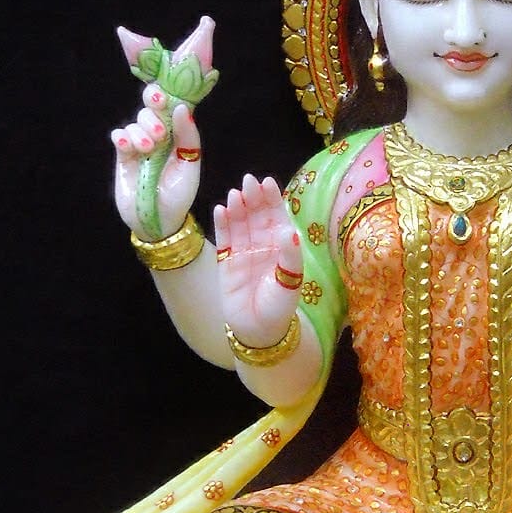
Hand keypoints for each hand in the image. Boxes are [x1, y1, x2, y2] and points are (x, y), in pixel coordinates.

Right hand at [111, 87, 201, 238]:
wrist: (159, 220)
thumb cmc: (178, 194)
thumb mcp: (190, 166)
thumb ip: (189, 137)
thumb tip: (182, 107)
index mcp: (177, 136)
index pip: (170, 107)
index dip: (166, 97)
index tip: (165, 97)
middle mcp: (158, 136)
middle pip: (149, 109)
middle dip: (152, 111)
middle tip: (159, 126)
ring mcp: (139, 145)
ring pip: (135, 122)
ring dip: (141, 131)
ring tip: (148, 148)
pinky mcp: (123, 156)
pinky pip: (119, 136)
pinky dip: (123, 137)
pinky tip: (128, 146)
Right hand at [214, 175, 302, 347]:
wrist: (258, 331)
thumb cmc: (279, 307)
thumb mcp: (290, 281)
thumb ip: (290, 256)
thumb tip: (288, 229)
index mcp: (282, 248)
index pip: (277, 217)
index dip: (272, 200)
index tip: (267, 182)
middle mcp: (263, 247)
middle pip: (257, 217)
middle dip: (254, 199)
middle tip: (248, 182)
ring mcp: (244, 253)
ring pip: (240, 225)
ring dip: (238, 209)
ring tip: (235, 195)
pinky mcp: (227, 263)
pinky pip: (225, 239)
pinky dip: (222, 225)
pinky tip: (221, 209)